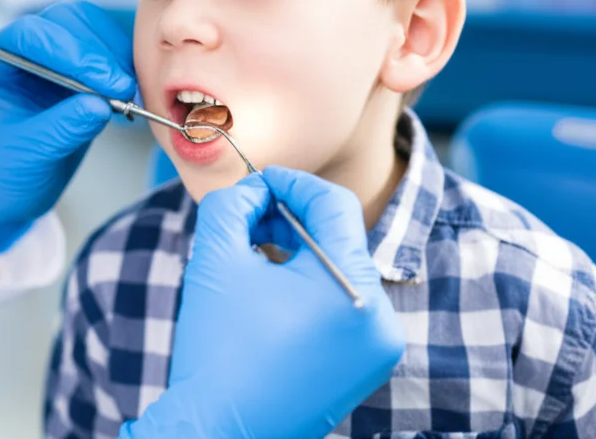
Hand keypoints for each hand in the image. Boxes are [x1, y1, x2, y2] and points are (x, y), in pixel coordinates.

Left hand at [0, 0, 135, 256]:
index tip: (106, 82)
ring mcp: (48, 51)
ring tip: (126, 93)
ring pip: (88, 27)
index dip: (73, 53)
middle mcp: (16, 48)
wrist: (8, 189)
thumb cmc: (5, 172)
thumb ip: (64, 127)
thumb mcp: (32, 154)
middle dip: (97, 53)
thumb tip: (100, 105)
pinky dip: (121, 62)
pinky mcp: (74, 62)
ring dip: (113, 55)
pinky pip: (104, 45)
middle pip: (64, 21)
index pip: (32, 36)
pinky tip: (128, 90)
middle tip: (122, 89)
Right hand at [122, 167, 404, 438]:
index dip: (291, 183)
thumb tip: (252, 190)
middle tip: (244, 219)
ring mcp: (375, 349)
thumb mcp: (216, 260)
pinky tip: (265, 291)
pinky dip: (304, 287)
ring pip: (337, 270)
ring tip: (249, 255)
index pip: (334, 205)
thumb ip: (232, 205)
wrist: (216, 436)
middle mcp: (379, 319)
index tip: (256, 182)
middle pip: (338, 237)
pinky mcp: (361, 368)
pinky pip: (339, 305)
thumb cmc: (217, 352)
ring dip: (294, 251)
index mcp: (353, 290)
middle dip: (288, 219)